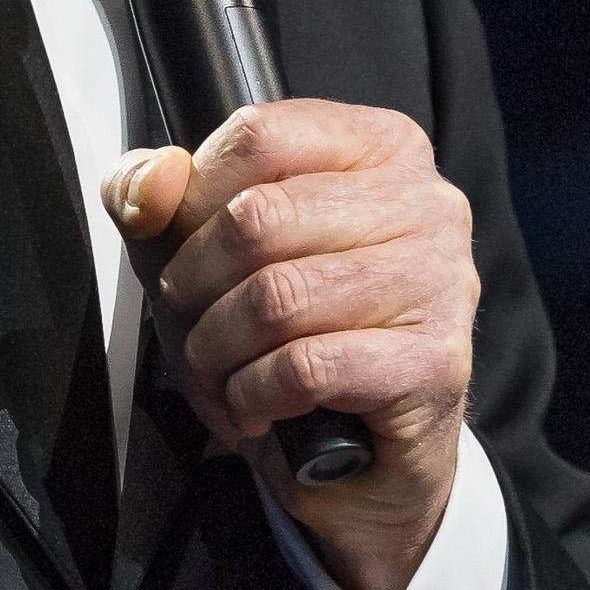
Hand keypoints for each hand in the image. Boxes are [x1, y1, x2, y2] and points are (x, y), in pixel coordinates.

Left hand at [108, 101, 477, 589]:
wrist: (363, 454)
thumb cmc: (290, 331)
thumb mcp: (206, 247)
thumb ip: (158, 195)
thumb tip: (151, 179)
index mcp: (380, 148)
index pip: (260, 135)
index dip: (193, 196)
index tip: (180, 245)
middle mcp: (425, 204)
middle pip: (259, 218)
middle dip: (195, 284)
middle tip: (191, 322)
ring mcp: (439, 282)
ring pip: (277, 298)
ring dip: (216, 349)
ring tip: (216, 371)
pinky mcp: (434, 362)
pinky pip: (305, 367)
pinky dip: (252, 393)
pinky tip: (253, 406)